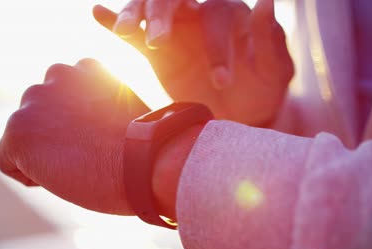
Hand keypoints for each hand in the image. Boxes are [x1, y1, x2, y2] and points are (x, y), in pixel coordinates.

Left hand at [0, 59, 149, 214]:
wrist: (145, 163)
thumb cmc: (142, 148)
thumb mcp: (122, 112)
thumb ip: (95, 104)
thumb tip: (79, 123)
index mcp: (86, 68)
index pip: (63, 98)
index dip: (77, 126)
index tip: (98, 140)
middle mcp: (57, 74)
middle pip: (39, 114)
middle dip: (54, 135)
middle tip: (86, 155)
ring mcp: (34, 100)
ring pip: (24, 136)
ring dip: (41, 153)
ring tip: (75, 165)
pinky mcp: (18, 130)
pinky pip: (7, 161)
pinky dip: (27, 175)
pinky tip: (58, 177)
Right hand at [93, 0, 293, 125]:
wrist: (240, 113)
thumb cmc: (262, 90)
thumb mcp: (275, 71)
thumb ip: (270, 39)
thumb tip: (268, 1)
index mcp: (232, 15)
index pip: (217, 15)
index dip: (216, 45)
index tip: (221, 82)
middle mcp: (200, 15)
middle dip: (163, 14)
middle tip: (158, 39)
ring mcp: (176, 31)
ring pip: (149, 11)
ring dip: (135, 14)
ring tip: (125, 28)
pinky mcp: (158, 51)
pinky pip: (133, 35)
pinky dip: (113, 22)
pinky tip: (97, 13)